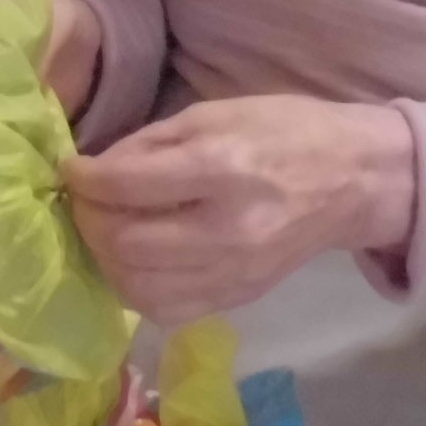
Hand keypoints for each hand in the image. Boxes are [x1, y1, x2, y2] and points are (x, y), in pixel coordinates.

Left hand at [64, 96, 414, 324]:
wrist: (352, 180)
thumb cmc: (284, 132)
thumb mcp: (216, 113)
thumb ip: (151, 143)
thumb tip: (97, 171)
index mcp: (222, 168)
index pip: (127, 184)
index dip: (85, 177)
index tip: (73, 169)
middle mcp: (226, 230)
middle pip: (126, 242)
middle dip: (89, 220)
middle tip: (85, 202)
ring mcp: (233, 274)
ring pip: (138, 287)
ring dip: (106, 260)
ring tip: (105, 233)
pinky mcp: (238, 299)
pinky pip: (166, 311)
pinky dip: (136, 291)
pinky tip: (135, 264)